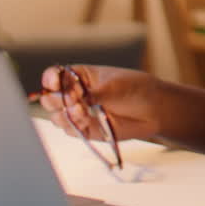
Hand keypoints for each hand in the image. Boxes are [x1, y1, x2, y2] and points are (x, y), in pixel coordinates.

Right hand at [37, 65, 161, 142]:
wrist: (154, 109)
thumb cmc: (136, 89)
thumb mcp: (114, 85)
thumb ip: (92, 93)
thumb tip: (73, 100)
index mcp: (79, 76)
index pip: (54, 76)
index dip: (51, 79)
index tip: (55, 82)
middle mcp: (75, 94)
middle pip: (50, 98)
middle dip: (55, 100)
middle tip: (72, 99)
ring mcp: (79, 113)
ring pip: (56, 116)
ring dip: (64, 114)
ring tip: (80, 109)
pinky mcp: (85, 129)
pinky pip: (70, 130)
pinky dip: (74, 125)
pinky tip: (85, 119)